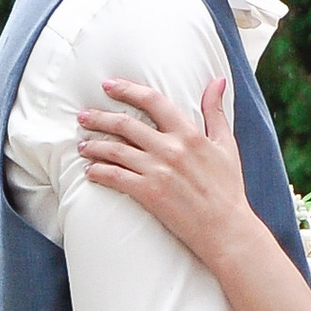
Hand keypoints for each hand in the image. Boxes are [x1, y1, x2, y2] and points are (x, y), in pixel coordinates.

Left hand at [76, 73, 253, 272]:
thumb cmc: (228, 189)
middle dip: (99, 117)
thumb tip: (217, 81)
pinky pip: (115, 176)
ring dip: (94, 145)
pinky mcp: (148, 193)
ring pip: (115, 149)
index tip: (108, 85)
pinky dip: (98, 171)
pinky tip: (90, 171)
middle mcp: (170, 148)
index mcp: (189, 133)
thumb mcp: (226, 145)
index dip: (127, 89)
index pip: (152, 101)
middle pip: (125, 123)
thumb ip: (215, 111)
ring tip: (82, 146)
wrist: (226, 229)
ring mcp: (158, 170)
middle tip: (83, 117)